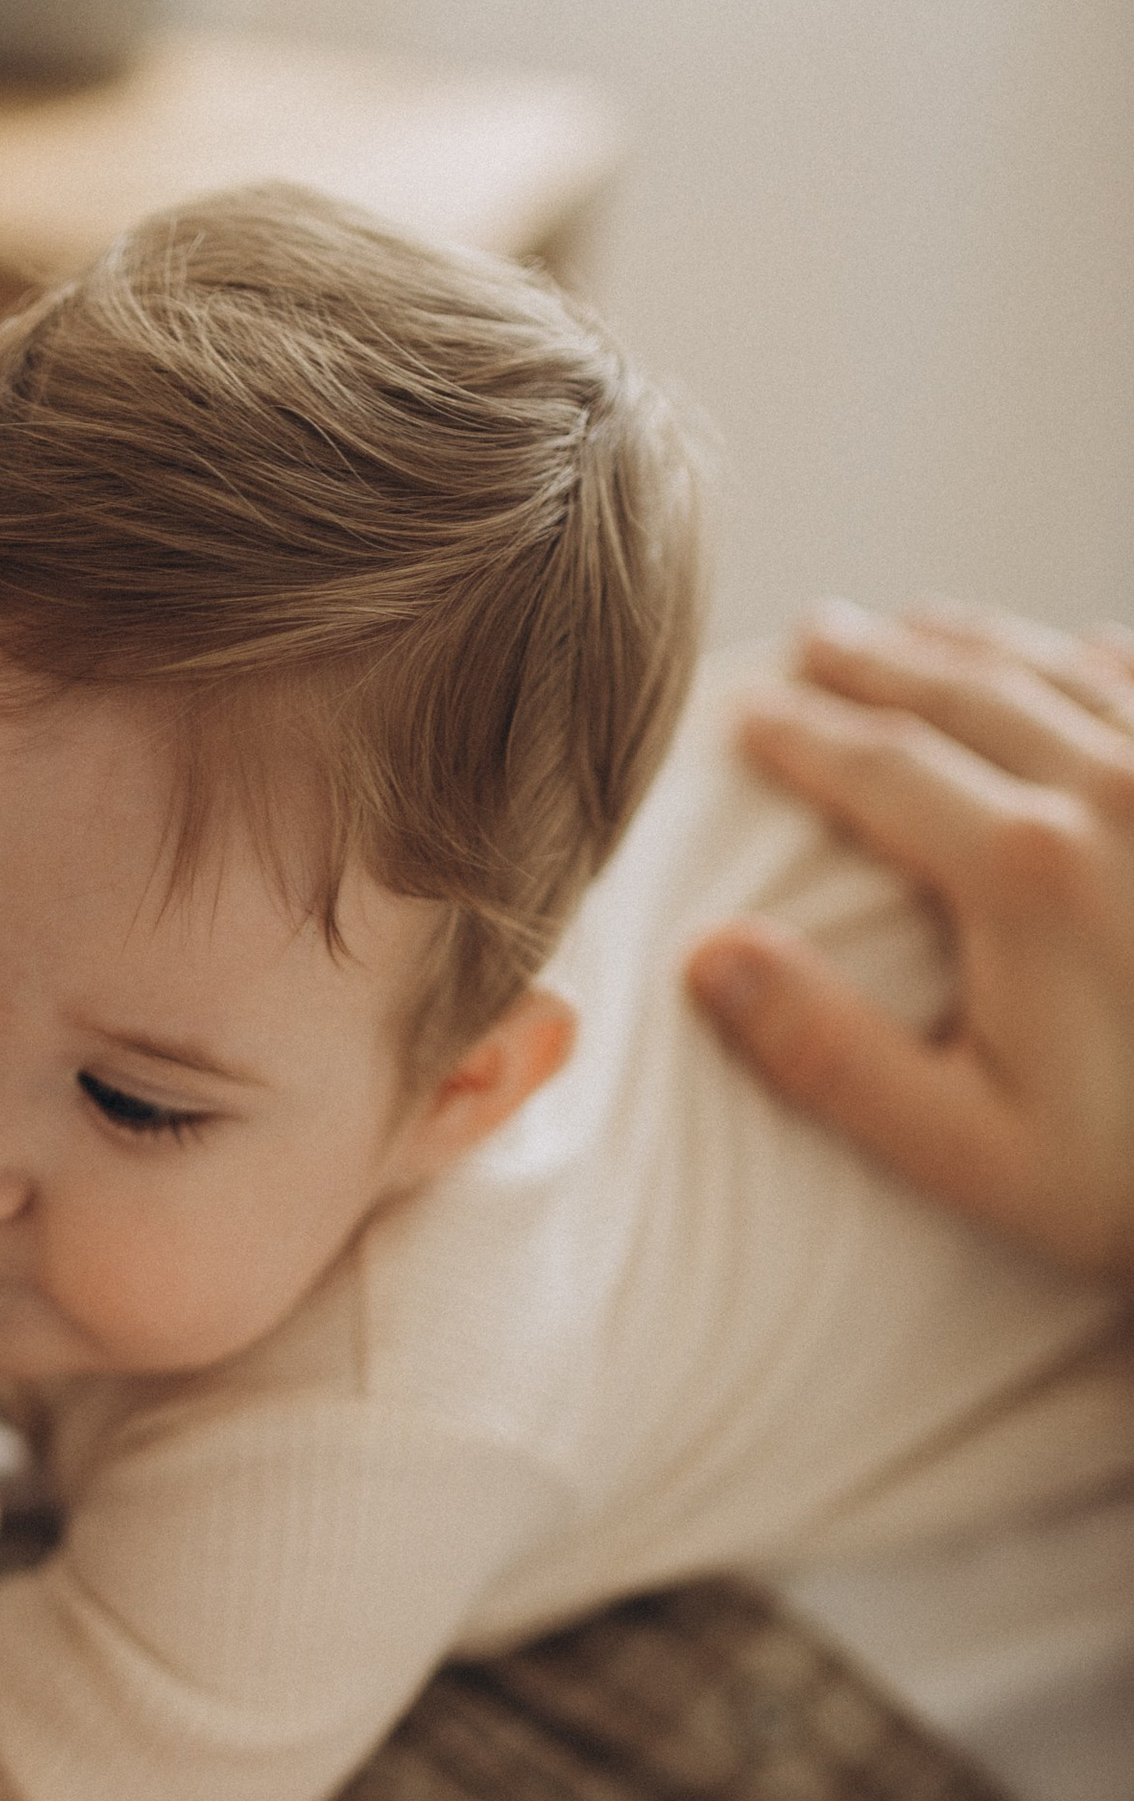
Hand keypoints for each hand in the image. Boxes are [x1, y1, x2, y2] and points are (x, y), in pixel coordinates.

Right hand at [686, 600, 1133, 1281]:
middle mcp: (1109, 792)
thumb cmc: (1132, 1174)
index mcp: (1022, 870)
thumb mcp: (968, 1148)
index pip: (876, 766)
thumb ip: (829, 1053)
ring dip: (975, 642)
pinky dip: (1096, 658)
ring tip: (914, 626)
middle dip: (877, 658)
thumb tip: (709, 956)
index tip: (742, 714)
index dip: (798, 734)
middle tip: (816, 635)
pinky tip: (1073, 653)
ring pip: (1060, 670)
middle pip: (964, 692)